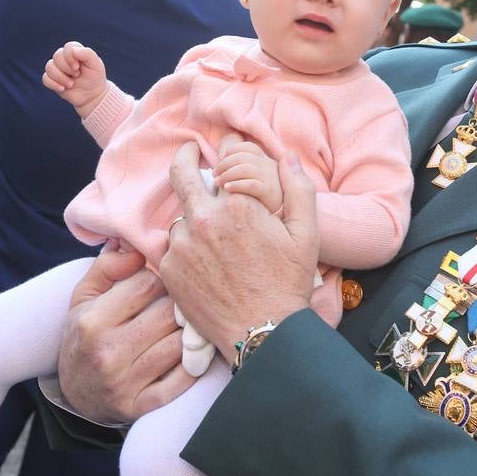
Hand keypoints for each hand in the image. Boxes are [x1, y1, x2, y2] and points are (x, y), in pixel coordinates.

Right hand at [42, 41, 107, 117]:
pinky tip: (62, 89)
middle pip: (57, 56)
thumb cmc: (95, 78)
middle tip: (77, 75)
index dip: (70, 57)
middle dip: (66, 68)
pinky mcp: (53, 80)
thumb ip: (87, 54)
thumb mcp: (96, 65)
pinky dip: (53, 84)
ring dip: (60, 77)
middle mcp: (64, 58)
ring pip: (49, 67)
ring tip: (71, 84)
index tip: (78, 67)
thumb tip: (73, 50)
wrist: (92, 95)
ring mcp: (57, 69)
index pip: (67, 47)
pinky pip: (45, 79)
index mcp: (75, 52)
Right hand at [56, 245, 193, 423]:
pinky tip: (189, 353)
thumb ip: (108, 267)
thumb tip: (136, 247)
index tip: (165, 282)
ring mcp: (126, 383)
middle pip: (168, 313)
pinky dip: (193, 364)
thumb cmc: (84, 336)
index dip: (163, 277)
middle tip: (184, 302)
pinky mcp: (142, 406)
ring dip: (189, 333)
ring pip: (180, 344)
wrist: (75, 395)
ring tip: (187, 325)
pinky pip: (184, 380)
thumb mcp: (84, 298)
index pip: (149, 283)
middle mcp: (108, 353)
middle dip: (180, 304)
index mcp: (93, 321)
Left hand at [162, 137, 317, 359]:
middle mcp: (204, 219)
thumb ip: (299, 189)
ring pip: (181, 216)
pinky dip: (187, 247)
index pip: (228, 157)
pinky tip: (205, 262)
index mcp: (238, 205)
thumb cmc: (287, 284)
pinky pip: (173, 247)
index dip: (231, 146)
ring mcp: (183, 245)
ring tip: (213, 235)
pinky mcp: (170, 269)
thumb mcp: (306, 234)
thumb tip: (288, 157)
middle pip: (182, 172)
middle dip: (187, 156)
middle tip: (192, 152)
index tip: (230, 143)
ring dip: (193, 217)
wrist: (262, 332)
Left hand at [213, 138, 283, 213]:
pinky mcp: (270, 193)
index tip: (220, 160)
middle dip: (225, 163)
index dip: (233, 150)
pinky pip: (251, 184)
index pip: (249, 147)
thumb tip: (221, 157)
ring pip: (245, 168)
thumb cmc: (259, 199)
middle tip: (214, 174)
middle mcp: (270, 167)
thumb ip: (243, 168)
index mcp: (266, 161)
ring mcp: (271, 179)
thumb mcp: (254, 179)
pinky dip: (236, 184)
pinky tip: (226, 189)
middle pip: (244, 156)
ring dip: (227, 174)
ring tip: (217, 182)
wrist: (277, 220)